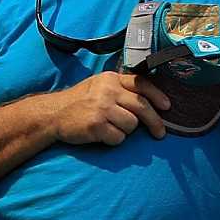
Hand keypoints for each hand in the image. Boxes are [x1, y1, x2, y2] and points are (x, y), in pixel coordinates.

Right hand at [52, 70, 168, 144]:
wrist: (52, 114)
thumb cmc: (79, 102)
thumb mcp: (98, 86)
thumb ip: (121, 89)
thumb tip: (151, 102)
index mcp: (110, 79)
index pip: (140, 84)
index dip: (157, 96)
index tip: (167, 107)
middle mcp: (107, 91)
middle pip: (142, 106)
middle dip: (154, 122)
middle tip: (159, 133)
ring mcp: (101, 108)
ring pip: (132, 124)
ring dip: (125, 131)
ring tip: (111, 128)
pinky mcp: (96, 125)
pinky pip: (118, 138)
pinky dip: (113, 140)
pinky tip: (101, 135)